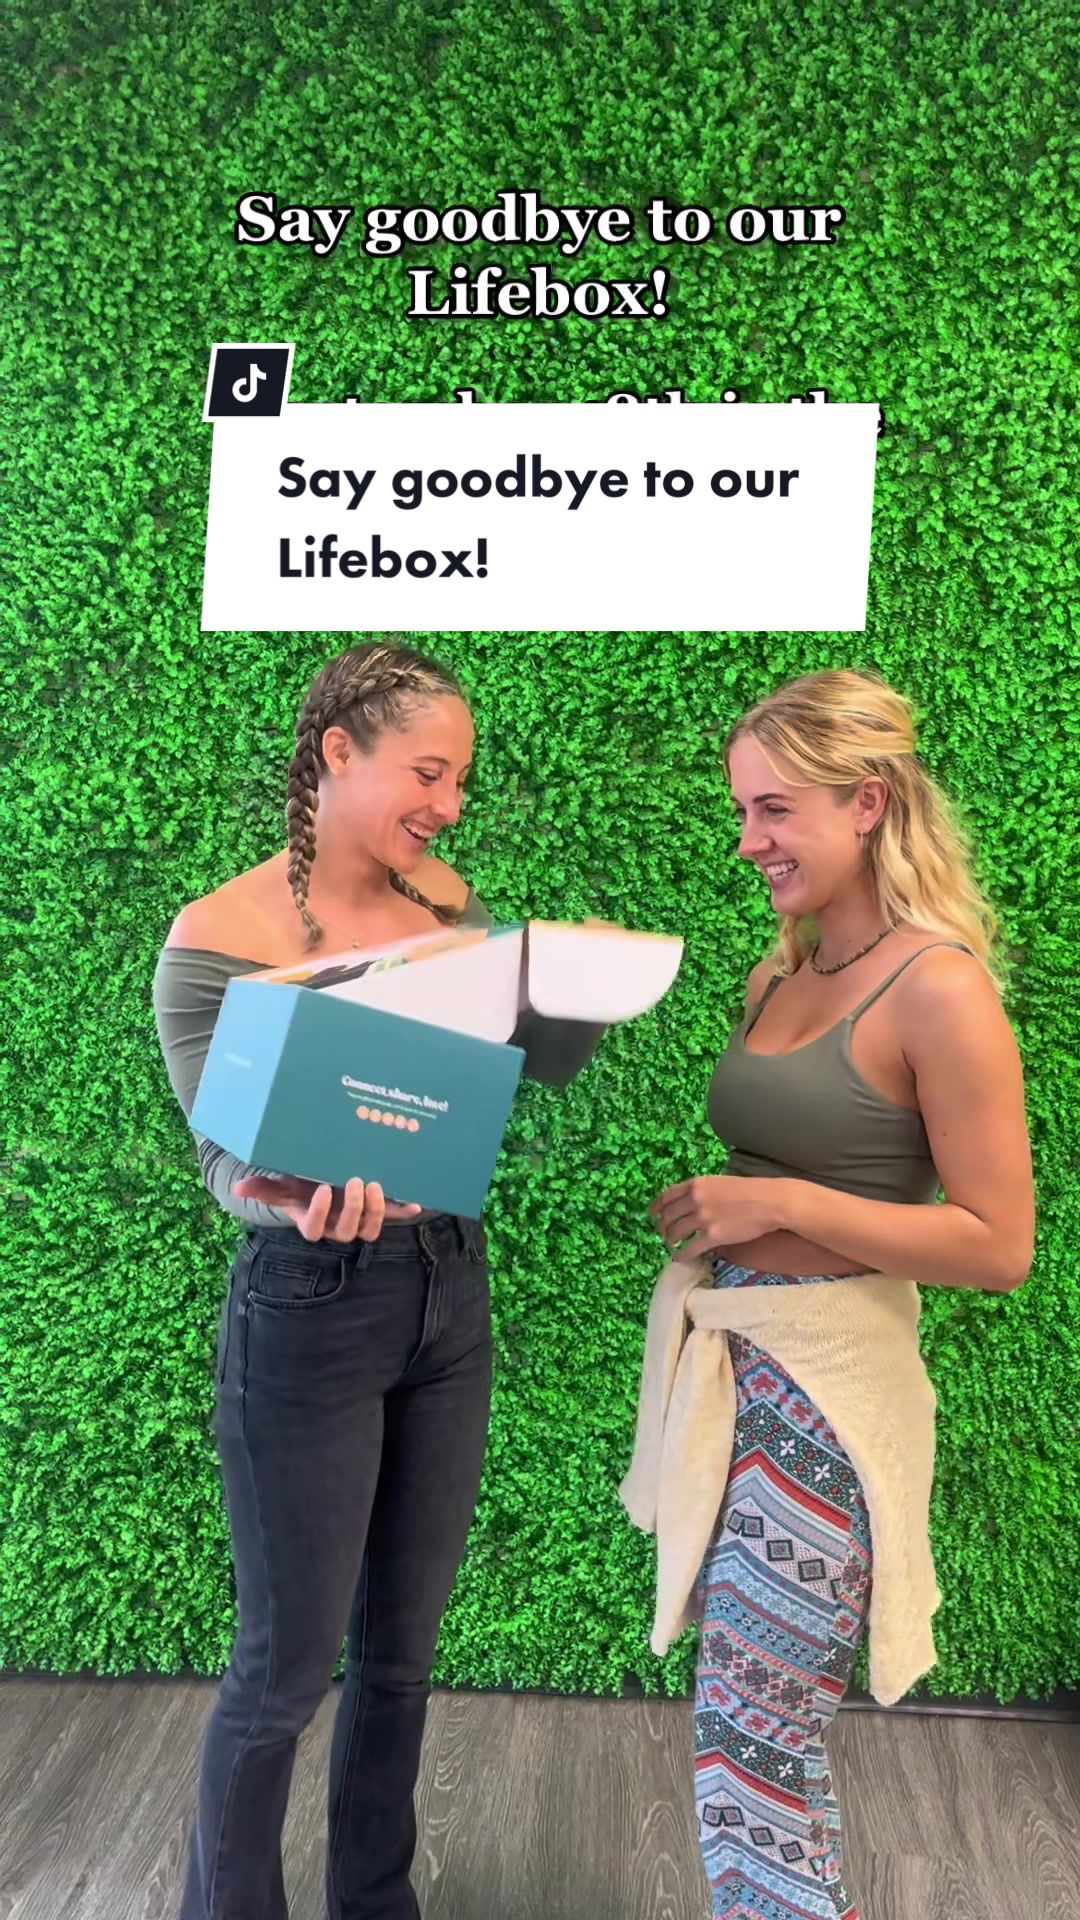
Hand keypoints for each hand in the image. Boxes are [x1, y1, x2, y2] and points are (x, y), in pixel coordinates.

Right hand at [233, 1175, 421, 1243]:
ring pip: (370, 1229)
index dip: (319, 1213)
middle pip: (348, 1231)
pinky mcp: (377, 1211)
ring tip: (375, 1184)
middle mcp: (337, 1227)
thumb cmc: (300, 1185)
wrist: (320, 1184)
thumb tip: (239, 1188)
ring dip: (376, 1211)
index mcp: (312, 1223)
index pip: (313, 1229)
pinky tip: (415, 1204)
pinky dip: (404, 1211)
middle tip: (355, 1181)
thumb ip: (263, 1189)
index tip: (322, 1190)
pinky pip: (393, 1216)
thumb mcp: (282, 1186)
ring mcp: (359, 1222)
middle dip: (353, 1208)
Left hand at [649, 1176, 785, 1263]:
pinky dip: (681, 1255)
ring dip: (670, 1241)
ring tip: (671, 1245)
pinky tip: (679, 1258)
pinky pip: (690, 1248)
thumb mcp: (721, 1183)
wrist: (770, 1202)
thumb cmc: (751, 1191)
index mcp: (697, 1184)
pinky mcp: (712, 1236)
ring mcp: (703, 1218)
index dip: (657, 1206)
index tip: (652, 1214)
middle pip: (669, 1216)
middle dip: (663, 1227)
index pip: (668, 1195)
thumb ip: (704, 1191)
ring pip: (676, 1233)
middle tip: (664, 1234)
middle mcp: (695, 1199)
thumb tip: (692, 1202)